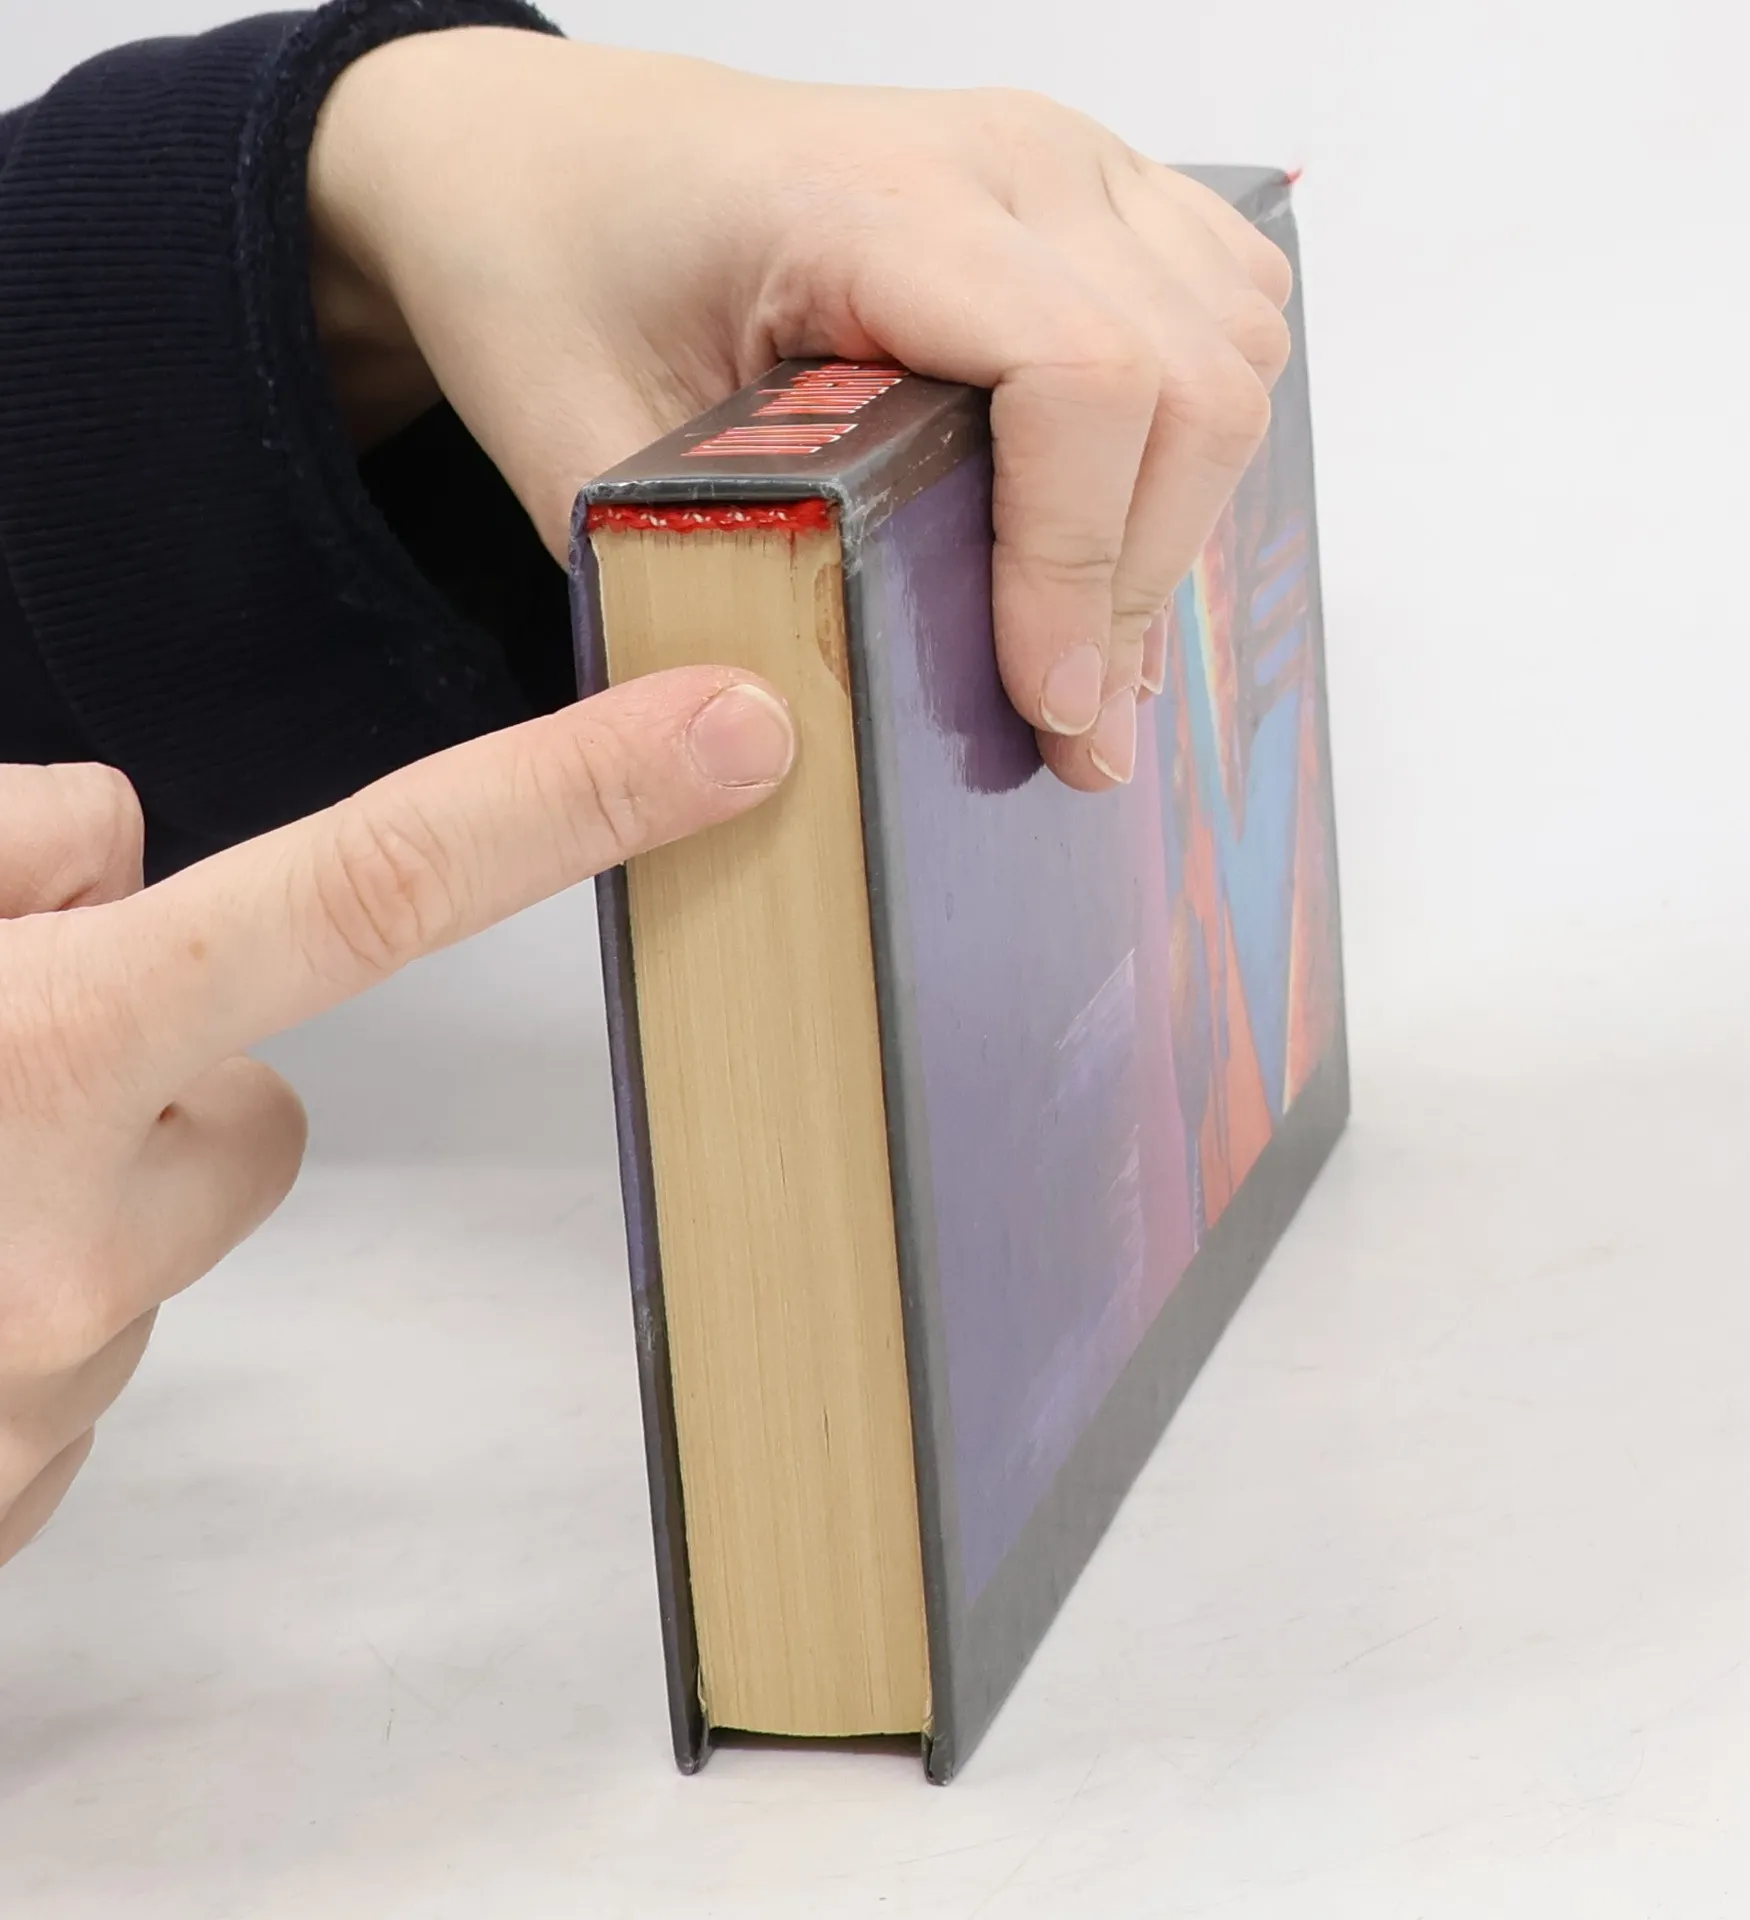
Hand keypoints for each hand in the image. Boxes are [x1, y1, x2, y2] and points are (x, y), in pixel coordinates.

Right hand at [0, 673, 792, 1564]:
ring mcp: (51, 1381)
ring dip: (58, 1161)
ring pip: (158, 1198)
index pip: (368, 884)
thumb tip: (104, 848)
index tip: (738, 735)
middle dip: (133, 1037)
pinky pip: (82, 1322)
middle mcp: (71, 1229)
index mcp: (18, 1051)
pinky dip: (4, 1280)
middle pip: (241, 1081)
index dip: (572, 796)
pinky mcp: (18, 1487)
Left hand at [308, 30, 1293, 791]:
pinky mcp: (1094, 193)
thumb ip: (703, 587)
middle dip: (1143, 582)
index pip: (1077, 379)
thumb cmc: (559, 269)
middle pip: (1192, 380)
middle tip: (1074, 728)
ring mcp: (1063, 164)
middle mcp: (1001, 157)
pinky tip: (1126, 519)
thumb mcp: (580, 446)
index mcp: (870, 199)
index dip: (1083, 567)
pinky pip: (1231, 306)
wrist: (563, 162)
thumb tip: (808, 752)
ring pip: (1237, 348)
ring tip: (1099, 642)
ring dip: (1186, 516)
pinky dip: (1206, 433)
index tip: (1048, 707)